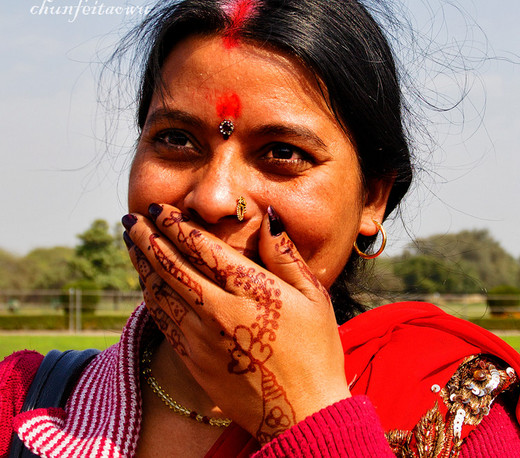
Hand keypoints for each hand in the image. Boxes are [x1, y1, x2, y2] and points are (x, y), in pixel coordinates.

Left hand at [123, 204, 349, 442]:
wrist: (303, 415)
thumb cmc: (315, 352)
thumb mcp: (314, 297)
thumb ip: (286, 256)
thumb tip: (269, 218)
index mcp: (252, 291)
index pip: (202, 248)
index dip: (175, 225)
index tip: (159, 209)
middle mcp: (219, 312)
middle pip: (171, 266)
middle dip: (146, 238)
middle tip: (130, 220)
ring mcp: (202, 339)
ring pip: (160, 292)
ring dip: (141, 264)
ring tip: (130, 244)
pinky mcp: (194, 361)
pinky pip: (162, 321)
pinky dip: (149, 297)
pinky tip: (145, 284)